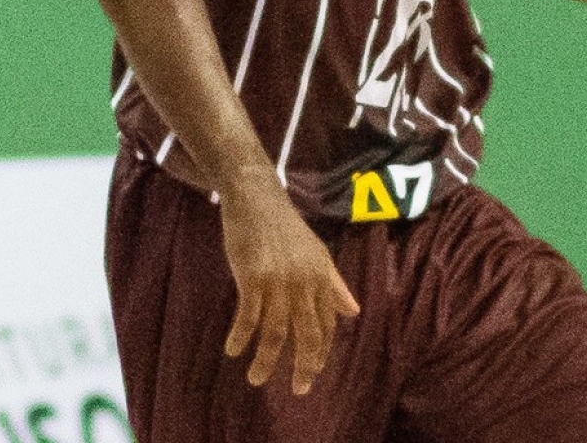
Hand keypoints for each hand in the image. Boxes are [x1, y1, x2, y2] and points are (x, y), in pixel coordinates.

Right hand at [217, 173, 359, 395]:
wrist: (256, 196)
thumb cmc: (284, 226)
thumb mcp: (315, 253)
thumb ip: (333, 284)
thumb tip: (353, 311)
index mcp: (321, 277)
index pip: (327, 325)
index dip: (320, 353)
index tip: (311, 373)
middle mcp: (304, 282)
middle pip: (308, 335)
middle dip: (304, 367)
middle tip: (298, 389)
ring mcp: (278, 280)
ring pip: (276, 332)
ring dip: (266, 361)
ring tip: (256, 379)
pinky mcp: (253, 277)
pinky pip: (248, 317)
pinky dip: (241, 337)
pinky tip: (233, 350)